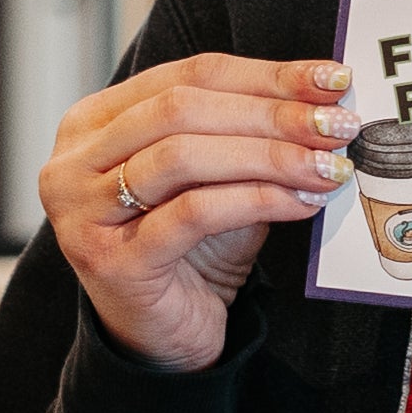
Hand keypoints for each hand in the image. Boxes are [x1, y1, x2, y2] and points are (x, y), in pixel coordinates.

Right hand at [42, 56, 357, 375]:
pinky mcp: (111, 260)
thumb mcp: (219, 177)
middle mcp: (74, 161)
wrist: (165, 338)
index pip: (188, 74)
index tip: (331, 79)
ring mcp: (83, 211)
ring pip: (184, 156)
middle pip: (183, 108)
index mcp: (95, 122)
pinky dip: (256, 200)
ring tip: (328, 166)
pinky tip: (301, 201)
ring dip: (269, 156)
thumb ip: (252, 133)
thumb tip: (324, 96)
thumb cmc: (191, 250)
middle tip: (337, 124)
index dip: (266, 74)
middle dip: (271, 113)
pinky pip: (194, 213)